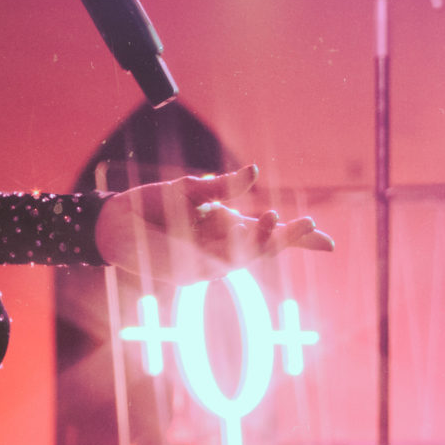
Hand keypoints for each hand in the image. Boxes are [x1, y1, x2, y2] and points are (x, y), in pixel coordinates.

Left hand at [93, 165, 333, 283]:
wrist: (114, 222)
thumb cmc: (151, 205)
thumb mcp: (190, 190)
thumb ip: (222, 186)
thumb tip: (255, 172)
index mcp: (227, 226)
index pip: (270, 234)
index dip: (299, 240)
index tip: (330, 245)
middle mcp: (223, 247)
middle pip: (267, 247)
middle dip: (290, 239)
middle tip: (311, 226)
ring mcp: (210, 263)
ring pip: (248, 255)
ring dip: (264, 239)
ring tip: (277, 218)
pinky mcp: (193, 273)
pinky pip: (221, 260)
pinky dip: (233, 246)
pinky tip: (241, 227)